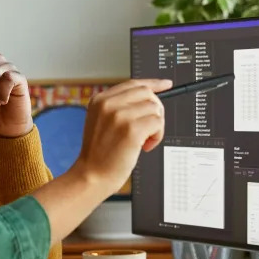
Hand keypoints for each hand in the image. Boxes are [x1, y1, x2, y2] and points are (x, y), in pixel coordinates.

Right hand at [72, 79, 170, 194]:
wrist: (92, 174)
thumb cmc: (99, 153)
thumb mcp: (101, 121)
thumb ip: (119, 107)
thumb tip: (150, 97)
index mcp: (100, 100)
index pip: (133, 84)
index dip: (153, 84)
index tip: (166, 85)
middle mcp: (108, 104)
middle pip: (147, 94)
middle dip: (155, 110)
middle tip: (149, 128)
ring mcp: (119, 116)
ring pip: (155, 109)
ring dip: (156, 126)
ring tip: (143, 140)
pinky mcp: (131, 130)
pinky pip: (158, 123)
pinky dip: (157, 136)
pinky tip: (145, 146)